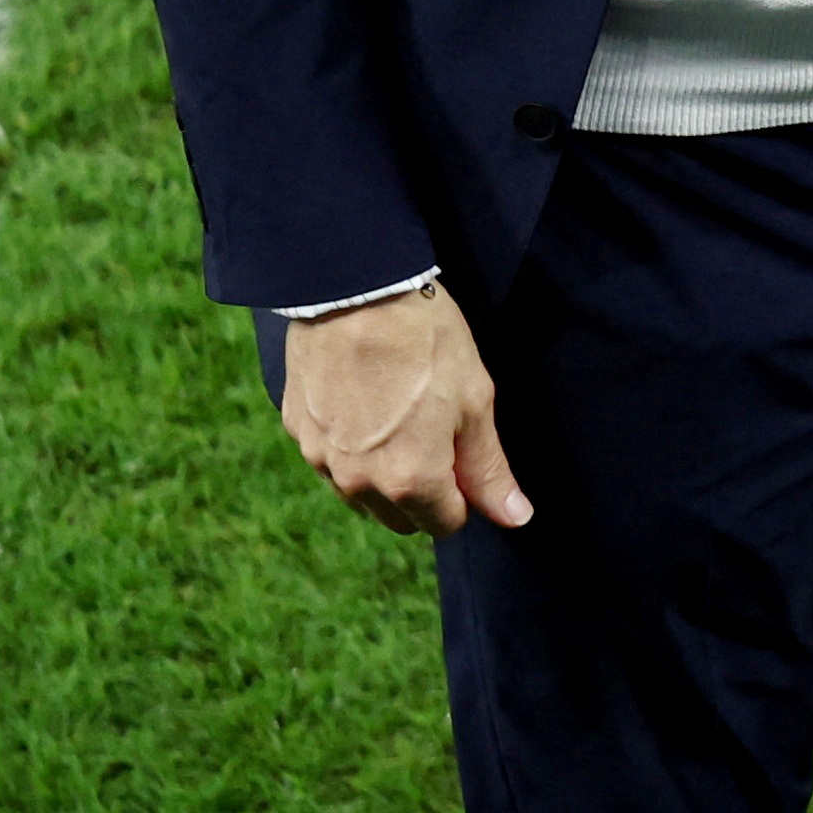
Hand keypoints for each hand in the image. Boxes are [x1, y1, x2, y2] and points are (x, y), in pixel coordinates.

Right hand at [282, 286, 532, 537]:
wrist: (355, 289)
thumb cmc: (425, 341)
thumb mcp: (474, 402)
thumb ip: (489, 469)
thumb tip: (515, 518)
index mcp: (409, 481)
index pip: (445, 523)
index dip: (464, 494)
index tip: (466, 454)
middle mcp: (358, 483)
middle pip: (400, 517)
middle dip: (424, 490)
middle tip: (438, 432)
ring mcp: (321, 459)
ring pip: (361, 493)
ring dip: (384, 472)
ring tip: (401, 412)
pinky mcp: (296, 431)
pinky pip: (331, 458)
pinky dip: (351, 445)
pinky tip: (365, 399)